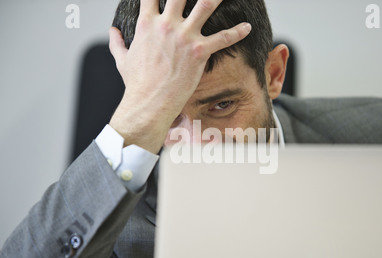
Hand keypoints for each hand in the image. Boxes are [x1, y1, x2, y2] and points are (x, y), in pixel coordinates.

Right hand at [108, 0, 251, 153]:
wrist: (148, 103)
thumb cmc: (136, 84)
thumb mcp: (122, 59)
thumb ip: (117, 42)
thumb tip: (112, 31)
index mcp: (147, 23)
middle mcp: (167, 24)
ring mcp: (184, 36)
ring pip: (206, 5)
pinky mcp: (199, 51)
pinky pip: (224, 38)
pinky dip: (237, 32)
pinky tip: (248, 27)